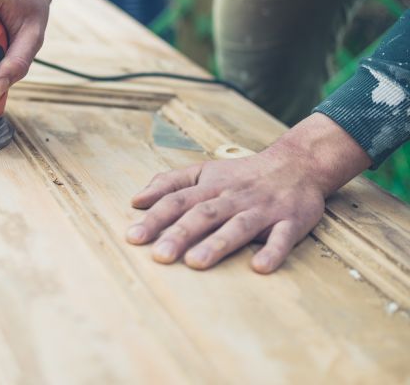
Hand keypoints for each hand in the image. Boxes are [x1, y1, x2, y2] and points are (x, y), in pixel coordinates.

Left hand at [126, 113, 370, 272]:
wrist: (298, 163)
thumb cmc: (242, 174)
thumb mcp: (204, 171)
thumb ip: (169, 183)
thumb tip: (136, 200)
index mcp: (211, 186)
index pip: (177, 200)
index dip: (155, 218)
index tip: (133, 237)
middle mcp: (234, 197)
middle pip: (204, 214)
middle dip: (180, 234)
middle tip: (159, 256)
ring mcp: (262, 209)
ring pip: (238, 226)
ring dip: (218, 244)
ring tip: (196, 262)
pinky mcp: (291, 221)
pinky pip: (283, 237)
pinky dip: (273, 251)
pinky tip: (259, 267)